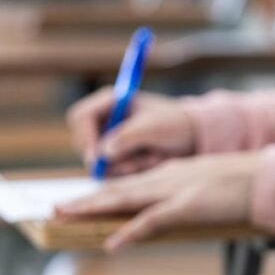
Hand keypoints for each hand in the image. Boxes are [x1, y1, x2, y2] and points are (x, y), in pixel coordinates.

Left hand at [56, 153, 259, 251]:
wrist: (266, 177)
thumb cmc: (245, 184)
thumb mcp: (210, 187)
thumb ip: (189, 195)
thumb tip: (176, 209)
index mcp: (172, 174)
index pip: (129, 184)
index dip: (102, 194)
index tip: (80, 202)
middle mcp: (166, 179)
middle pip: (117, 189)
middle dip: (85, 200)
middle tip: (55, 209)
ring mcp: (175, 191)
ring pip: (124, 199)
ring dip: (92, 208)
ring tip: (65, 216)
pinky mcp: (188, 206)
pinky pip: (152, 221)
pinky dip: (130, 233)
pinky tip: (112, 244)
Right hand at [67, 87, 196, 175]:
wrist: (193, 138)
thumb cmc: (175, 123)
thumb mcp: (154, 127)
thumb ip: (127, 137)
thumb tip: (103, 152)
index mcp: (110, 101)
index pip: (80, 117)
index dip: (85, 137)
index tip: (96, 156)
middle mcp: (105, 120)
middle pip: (82, 143)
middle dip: (105, 158)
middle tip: (131, 164)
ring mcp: (109, 140)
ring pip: (97, 162)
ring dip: (125, 165)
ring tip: (152, 157)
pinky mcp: (116, 158)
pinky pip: (111, 172)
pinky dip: (131, 171)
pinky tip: (150, 162)